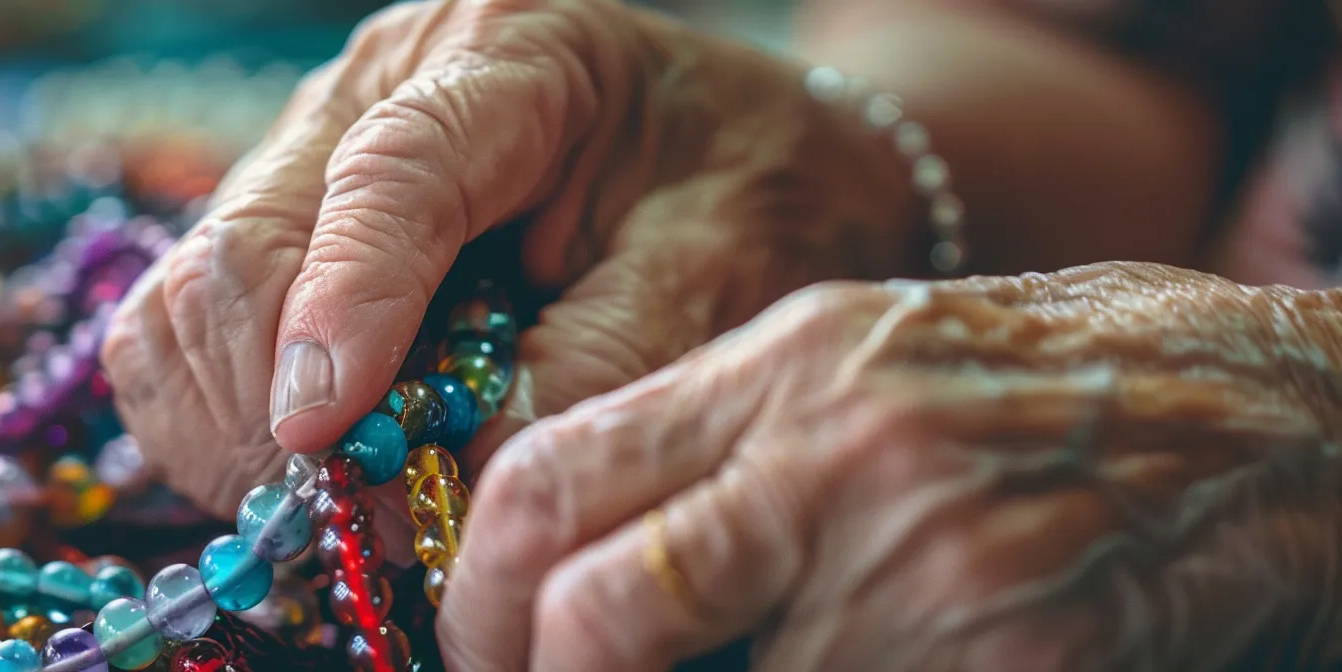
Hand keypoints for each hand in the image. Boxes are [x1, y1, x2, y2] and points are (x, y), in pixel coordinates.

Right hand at [100, 0, 919, 519]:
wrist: (748, 152)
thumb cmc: (750, 191)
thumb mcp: (722, 268)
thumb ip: (604, 360)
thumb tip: (463, 481)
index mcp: (508, 57)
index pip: (391, 172)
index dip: (346, 305)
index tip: (324, 432)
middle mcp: (378, 88)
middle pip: (246, 244)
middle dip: (272, 405)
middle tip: (363, 517)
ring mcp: (313, 155)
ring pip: (187, 298)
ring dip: (232, 425)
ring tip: (344, 498)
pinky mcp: (284, 225)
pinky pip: (184, 333)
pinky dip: (217, 420)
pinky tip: (314, 464)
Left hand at [442, 262, 1341, 670]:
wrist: (1236, 423)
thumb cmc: (1006, 395)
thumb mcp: (841, 369)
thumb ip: (701, 450)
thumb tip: (554, 569)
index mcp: (782, 369)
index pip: (549, 479)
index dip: (479, 595)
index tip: (473, 648)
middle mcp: (843, 461)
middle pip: (603, 614)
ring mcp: (930, 571)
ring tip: (768, 652)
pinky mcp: (1010, 659)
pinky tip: (865, 664)